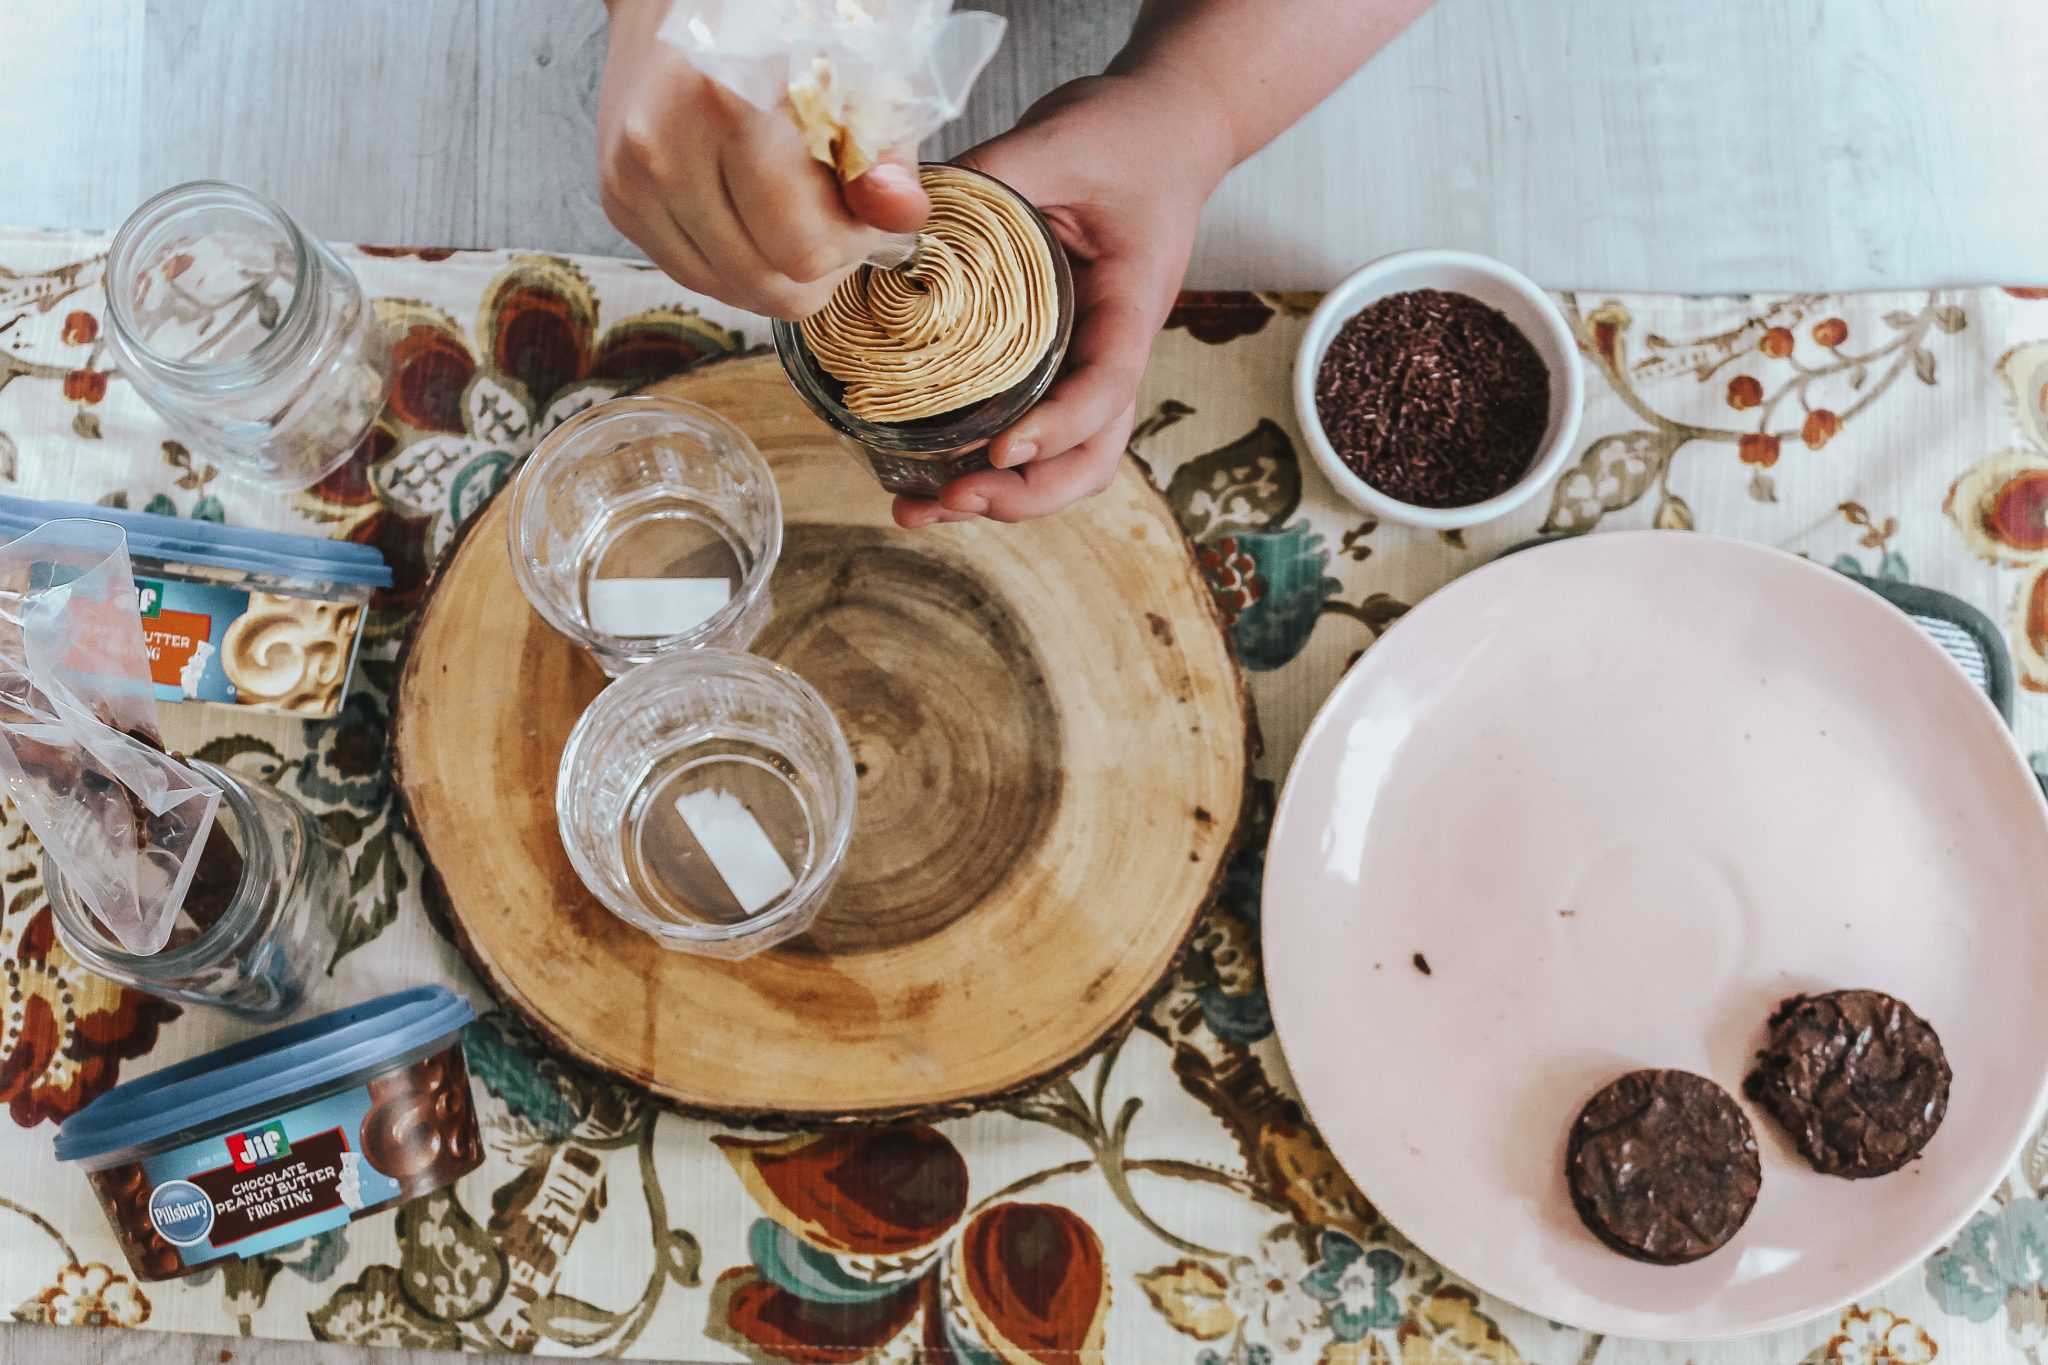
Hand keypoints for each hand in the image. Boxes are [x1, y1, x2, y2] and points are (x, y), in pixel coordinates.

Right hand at [596, 0, 928, 319]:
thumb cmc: (779, 25)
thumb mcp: (856, 68)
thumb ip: (883, 149)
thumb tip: (898, 214)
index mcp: (728, 105)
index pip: (802, 248)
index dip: (851, 243)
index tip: (864, 208)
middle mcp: (666, 146)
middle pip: (767, 283)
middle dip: (819, 263)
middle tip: (837, 215)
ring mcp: (633, 178)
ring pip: (730, 289)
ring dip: (777, 267)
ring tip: (797, 210)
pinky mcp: (618, 199)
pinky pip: (694, 274)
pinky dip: (735, 258)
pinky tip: (755, 213)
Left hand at [896, 73, 1232, 527]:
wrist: (1163, 130)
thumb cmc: (1126, 137)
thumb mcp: (1059, 139)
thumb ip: (988, 175)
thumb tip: (895, 209)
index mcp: (1130, 305)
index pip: (1107, 387)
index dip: (1058, 429)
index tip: (1002, 449)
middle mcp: (1111, 349)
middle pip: (1091, 456)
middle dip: (1024, 495)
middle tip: (951, 499)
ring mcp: (1083, 362)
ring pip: (1060, 459)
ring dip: (998, 498)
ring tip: (918, 507)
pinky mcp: (1052, 359)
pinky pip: (1025, 425)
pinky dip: (978, 461)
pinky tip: (919, 471)